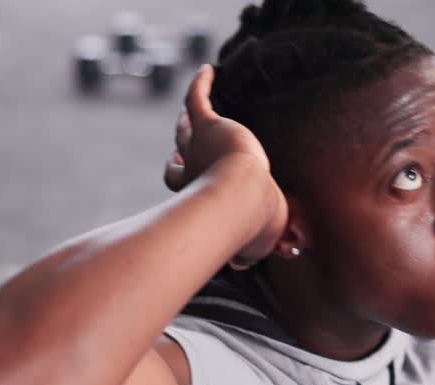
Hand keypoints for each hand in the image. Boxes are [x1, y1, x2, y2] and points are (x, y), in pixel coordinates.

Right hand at [163, 65, 286, 268]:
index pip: (182, 186)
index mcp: (202, 196)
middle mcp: (193, 172)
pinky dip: (200, 85)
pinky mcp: (209, 126)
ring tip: (187, 116)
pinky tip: (208, 70)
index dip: (182, 181)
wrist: (245, 196)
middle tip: (179, 154)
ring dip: (185, 123)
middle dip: (178, 155)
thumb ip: (248, 252)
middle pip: (178, 158)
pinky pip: (198, 99)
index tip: (179, 174)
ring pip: (185, 131)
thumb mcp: (256, 246)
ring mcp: (199, 147)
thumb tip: (242, 263)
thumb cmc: (251, 223)